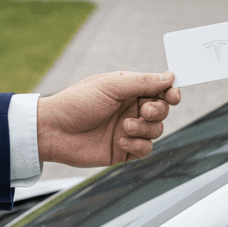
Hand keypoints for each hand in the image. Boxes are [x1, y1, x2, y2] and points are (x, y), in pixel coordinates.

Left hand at [37, 71, 180, 166]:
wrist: (54, 131)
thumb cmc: (78, 102)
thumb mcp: (111, 86)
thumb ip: (143, 82)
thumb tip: (171, 76)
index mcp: (129, 90)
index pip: (159, 90)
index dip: (170, 93)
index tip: (173, 96)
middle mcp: (131, 109)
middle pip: (162, 110)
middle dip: (159, 110)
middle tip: (145, 111)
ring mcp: (129, 130)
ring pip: (157, 130)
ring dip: (145, 128)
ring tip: (124, 127)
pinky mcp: (124, 150)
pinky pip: (146, 149)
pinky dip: (138, 145)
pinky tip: (120, 141)